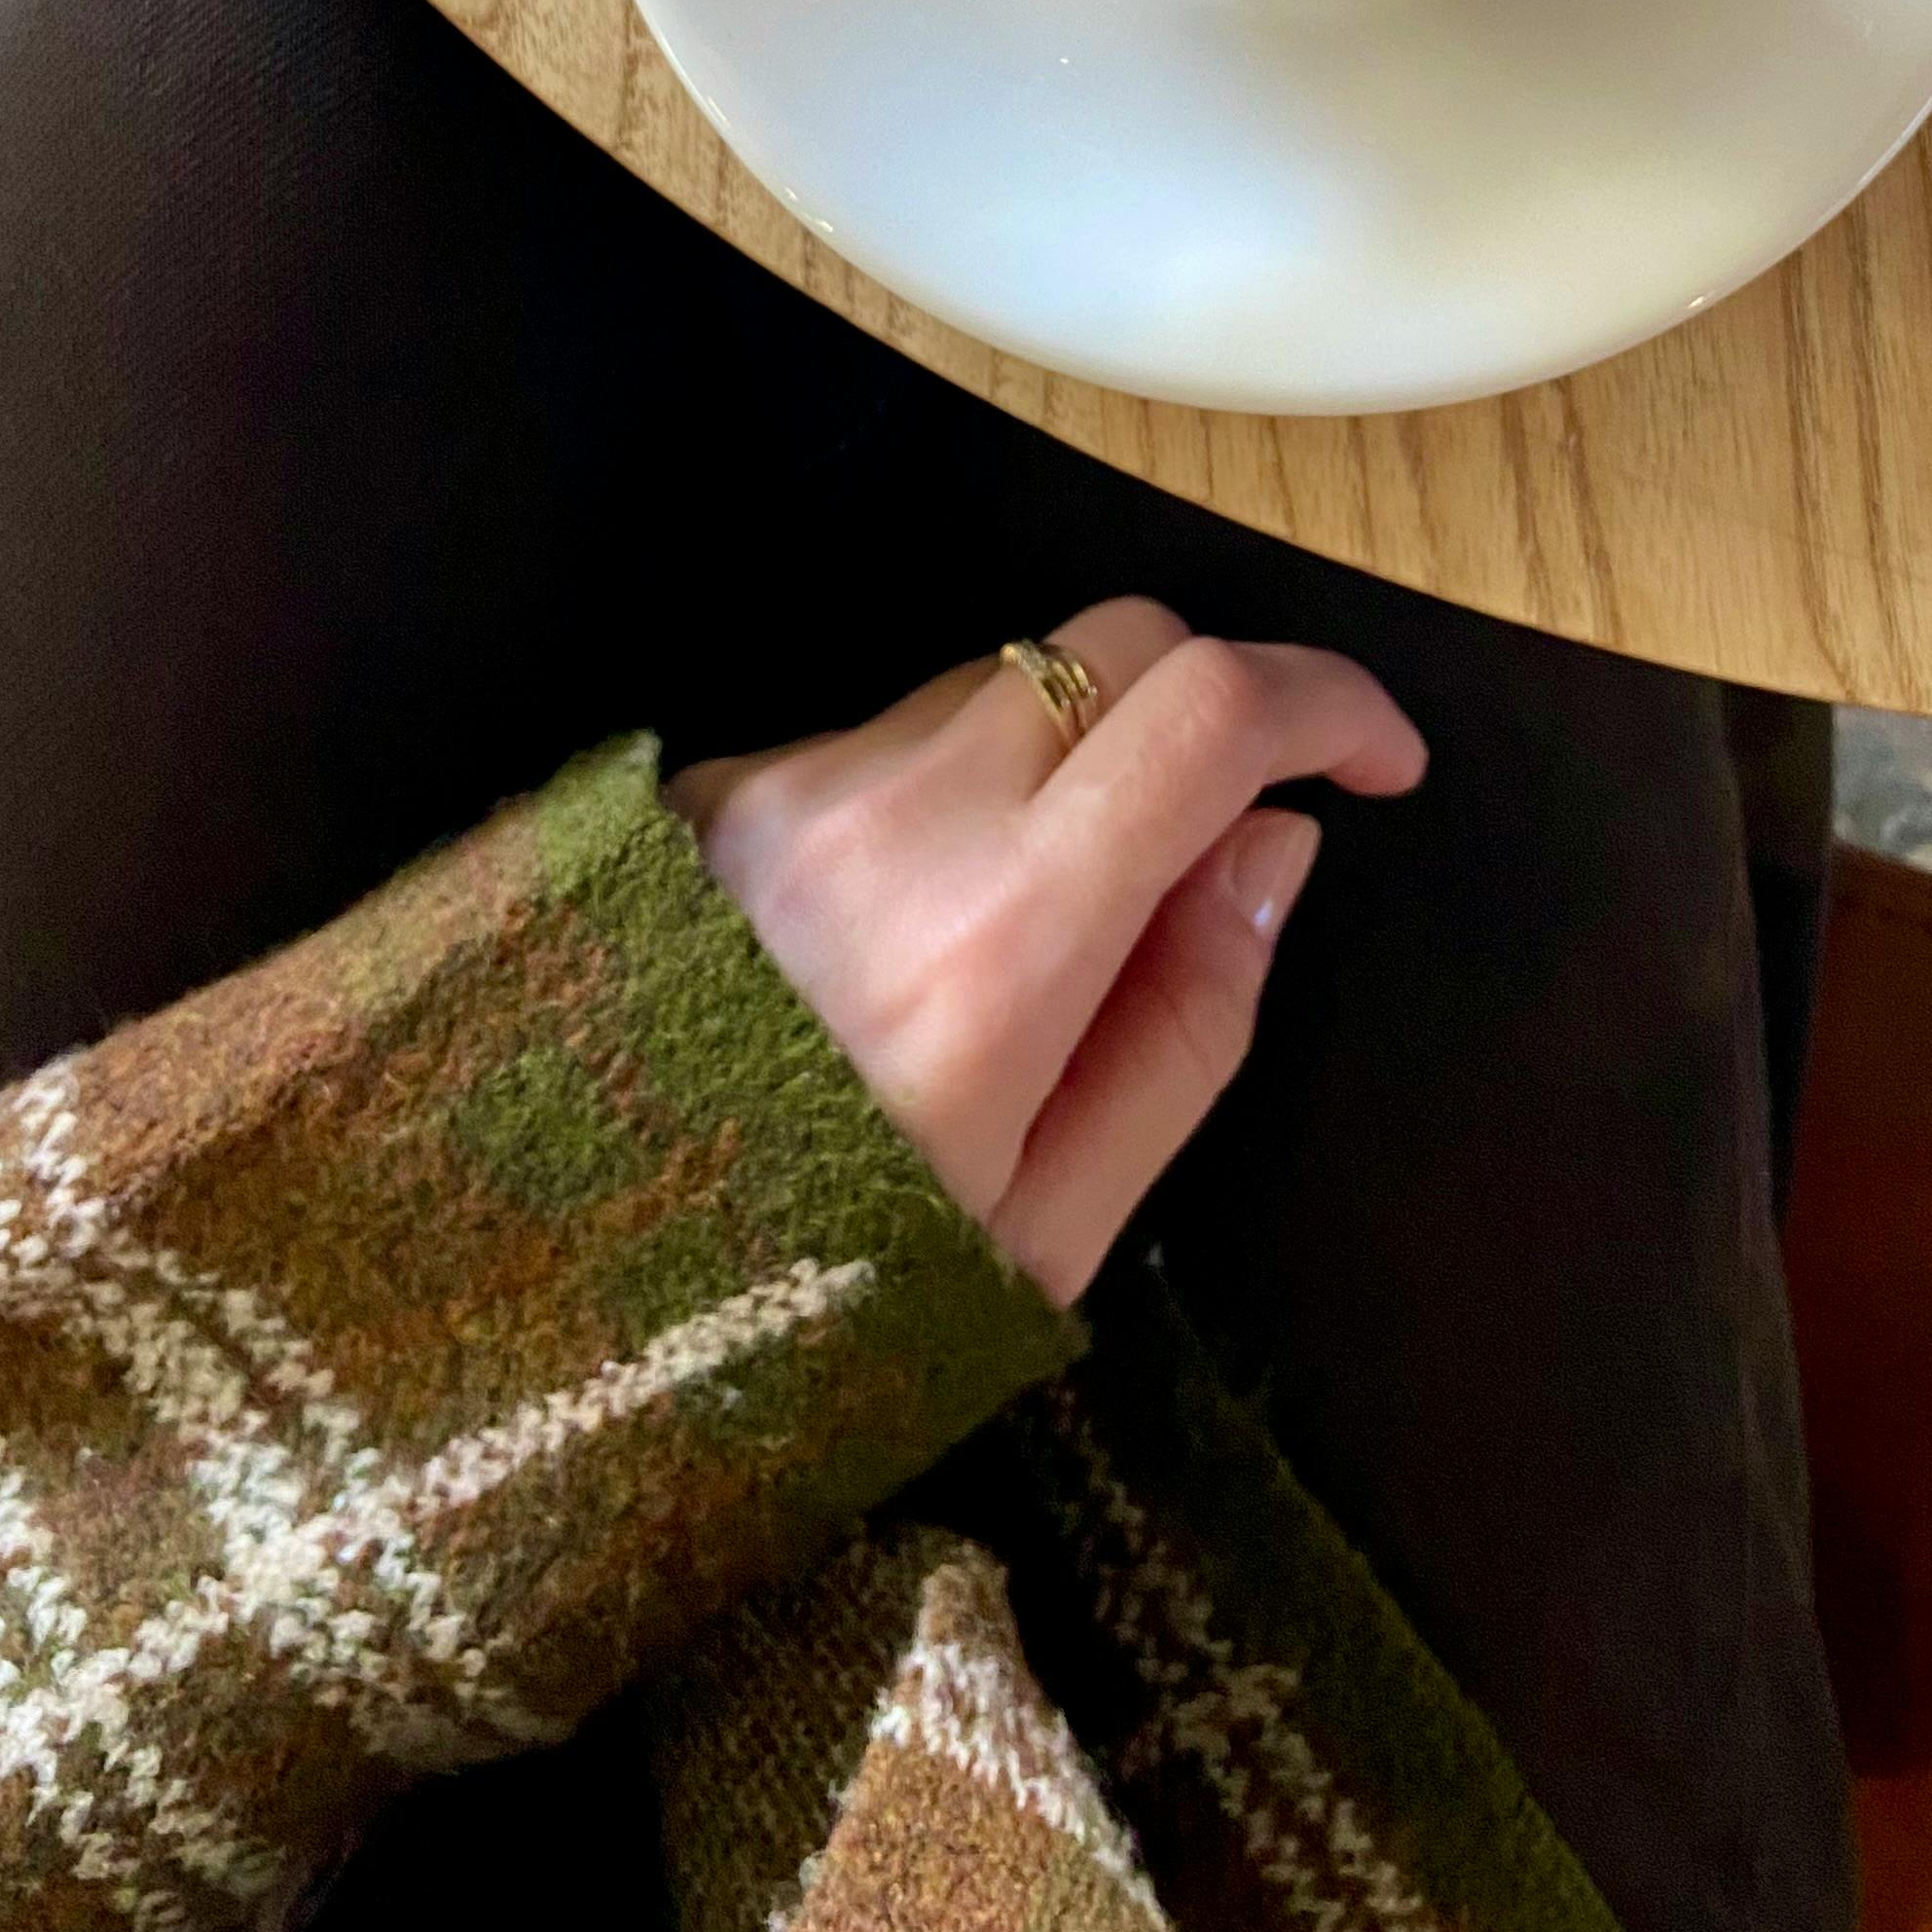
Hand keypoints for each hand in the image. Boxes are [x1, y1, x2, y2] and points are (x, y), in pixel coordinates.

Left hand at [666, 599, 1425, 1300]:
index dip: (1331, 705)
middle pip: (1122, 643)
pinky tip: (895, 939)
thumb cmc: (821, 1289)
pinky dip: (945, 797)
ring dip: (1070, 758)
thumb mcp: (1052, 1223)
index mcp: (998, 943)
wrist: (553, 1280)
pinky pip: (885, 735)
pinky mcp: (711, 782)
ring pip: (1000, 683)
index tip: (1378, 763)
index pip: (1209, 711)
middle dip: (1221, 708)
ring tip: (1030, 933)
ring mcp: (788, 782)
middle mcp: (891, 817)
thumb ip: (1189, 1022)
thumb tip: (1275, 844)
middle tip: (1231, 832)